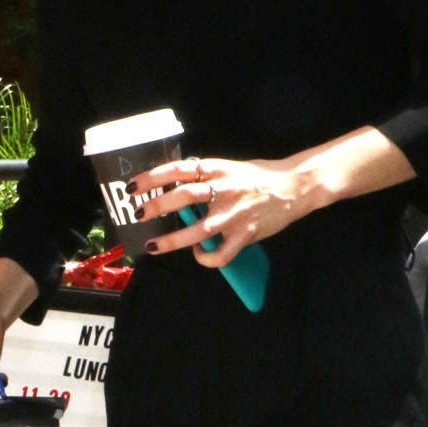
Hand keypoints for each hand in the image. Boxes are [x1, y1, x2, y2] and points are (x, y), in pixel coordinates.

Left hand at [129, 155, 306, 267]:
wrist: (294, 187)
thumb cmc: (257, 177)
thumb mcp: (228, 168)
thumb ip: (204, 176)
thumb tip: (173, 182)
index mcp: (216, 169)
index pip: (178, 169)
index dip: (153, 177)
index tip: (133, 187)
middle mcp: (224, 189)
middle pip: (185, 197)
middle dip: (158, 206)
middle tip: (139, 215)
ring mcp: (235, 213)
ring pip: (199, 230)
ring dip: (173, 240)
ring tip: (153, 246)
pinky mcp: (246, 234)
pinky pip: (221, 253)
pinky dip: (205, 258)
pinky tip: (198, 254)